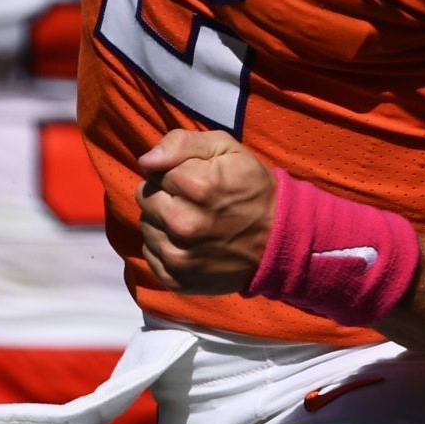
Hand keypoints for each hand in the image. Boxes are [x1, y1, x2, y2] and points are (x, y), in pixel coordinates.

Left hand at [137, 129, 275, 294]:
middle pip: (146, 199)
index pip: (155, 172)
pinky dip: (163, 247)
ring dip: (161, 221)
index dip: (173, 172)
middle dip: (164, 195)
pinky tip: (186, 242)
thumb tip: (146, 160)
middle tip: (190, 200)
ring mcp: (181, 257)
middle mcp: (185, 224)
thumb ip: (181, 143)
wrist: (278, 239)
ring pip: (146, 227)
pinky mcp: (179, 280)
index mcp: (199, 186)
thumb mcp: (225, 148)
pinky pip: (150, 256)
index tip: (193, 179)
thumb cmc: (250, 188)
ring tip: (190, 220)